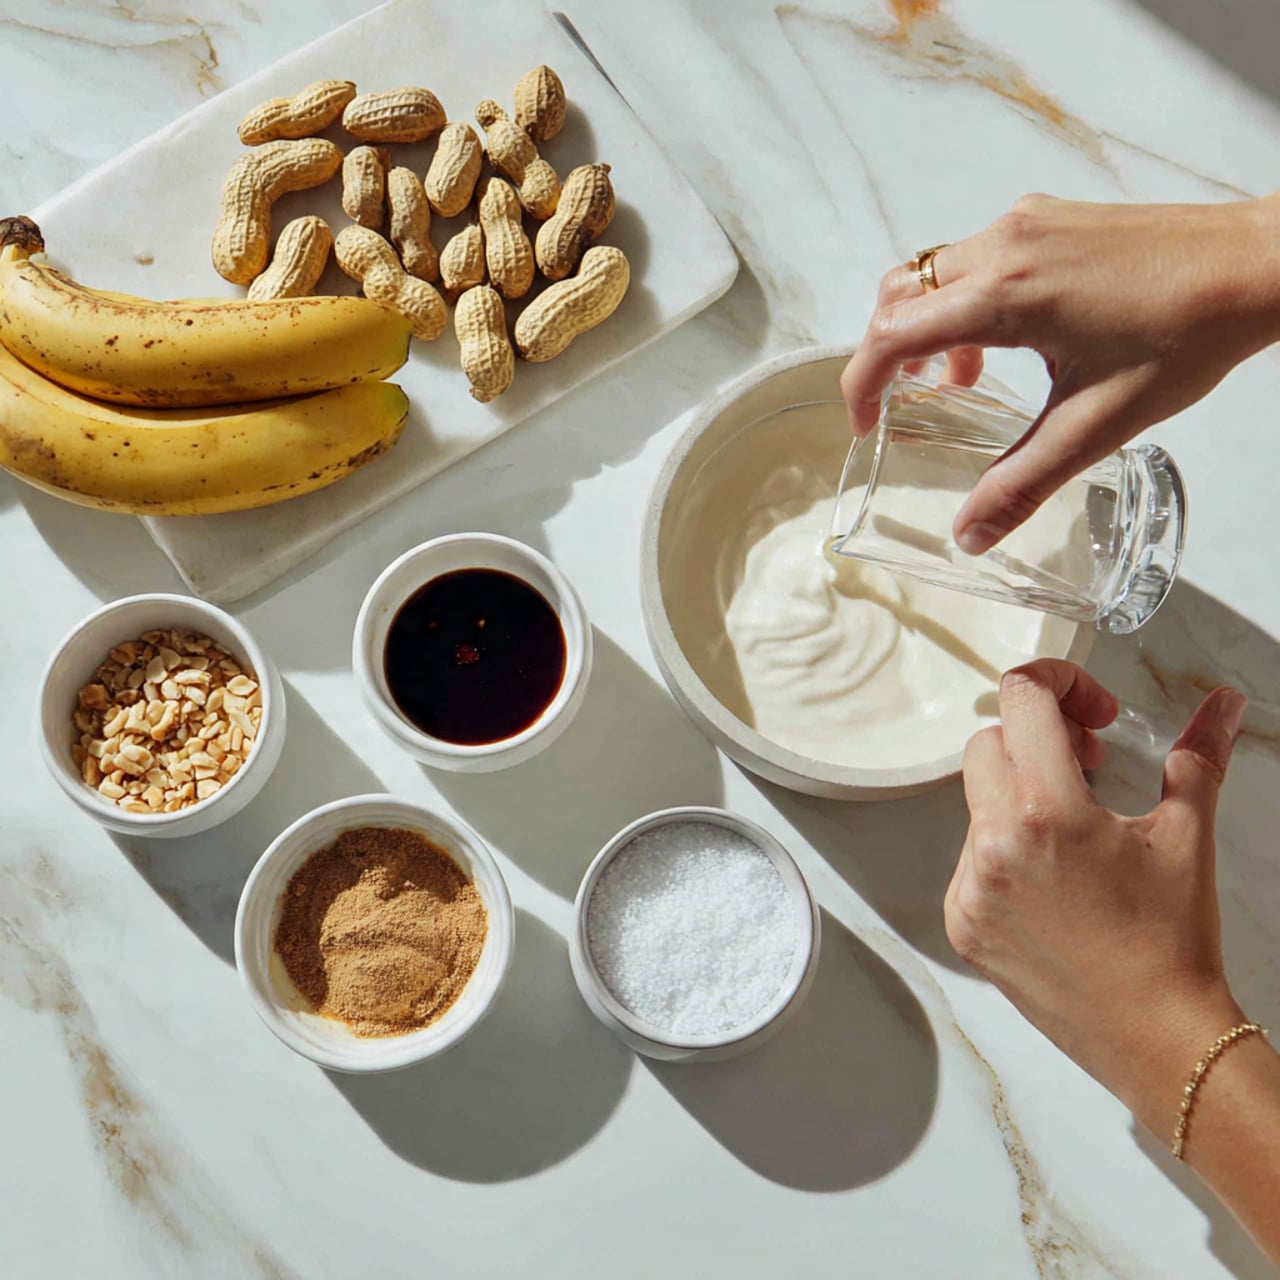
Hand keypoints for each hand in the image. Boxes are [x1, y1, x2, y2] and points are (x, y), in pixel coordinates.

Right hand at [841, 194, 1279, 553]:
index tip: (863, 423)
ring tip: (957, 381)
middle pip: (899, 296)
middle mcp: (1002, 246)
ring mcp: (1025, 222)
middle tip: (898, 404)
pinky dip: (963, 301)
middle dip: (886, 352)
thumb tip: (970, 536)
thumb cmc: (1186, 337)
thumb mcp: (1096, 424)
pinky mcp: (1048, 217)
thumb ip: (1022, 483)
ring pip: (932, 273)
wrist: (1257, 264)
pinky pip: (974, 256)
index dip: (860, 384)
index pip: (892, 336)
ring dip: (926, 327)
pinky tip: (1005, 342)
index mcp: (1004, 295)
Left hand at [946, 658, 1247, 1131]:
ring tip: (1076, 831)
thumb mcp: (1188, 834)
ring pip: (977, 802)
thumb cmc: (1174, 937)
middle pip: (990, 744)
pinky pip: (970, 858)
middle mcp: (993, 844)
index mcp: (1045, 811)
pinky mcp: (962, 922)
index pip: (1019, 699)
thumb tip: (1221, 701)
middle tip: (1090, 765)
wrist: (1157, 1037)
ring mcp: (969, 886)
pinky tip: (1054, 880)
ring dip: (1020, 797)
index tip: (1092, 712)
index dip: (1056, 683)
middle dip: (1039, 742)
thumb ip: (1197, 753)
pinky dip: (1005, 850)